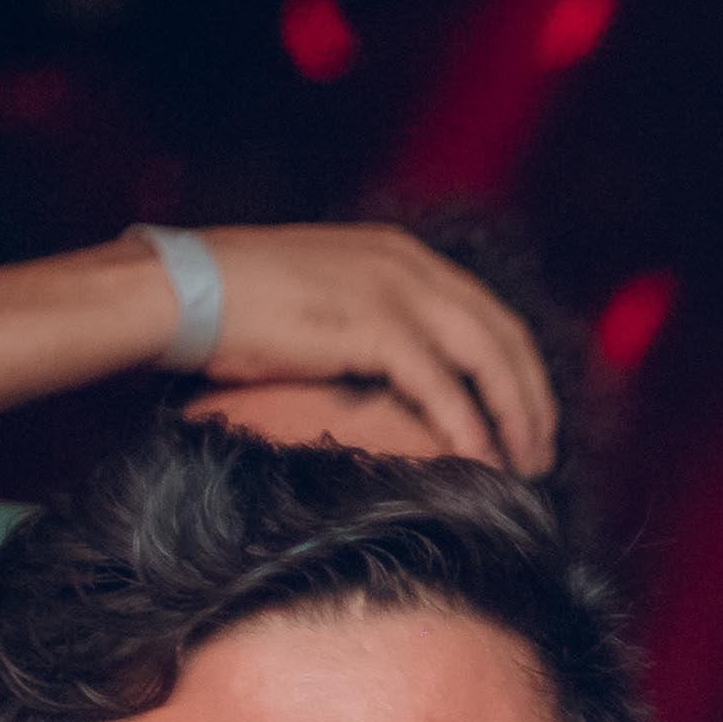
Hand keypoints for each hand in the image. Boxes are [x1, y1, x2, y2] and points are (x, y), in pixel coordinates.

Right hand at [183, 224, 557, 472]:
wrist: (180, 292)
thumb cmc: (236, 304)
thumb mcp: (323, 295)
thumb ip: (370, 315)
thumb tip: (397, 367)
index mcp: (400, 253)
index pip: (488, 312)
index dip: (519, 369)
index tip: (530, 417)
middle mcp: (408, 263)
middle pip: (503, 335)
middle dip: (532, 399)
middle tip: (541, 455)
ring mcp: (394, 290)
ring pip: (487, 360)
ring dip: (514, 418)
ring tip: (524, 467)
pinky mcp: (373, 326)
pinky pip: (442, 386)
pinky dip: (468, 427)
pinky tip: (480, 462)